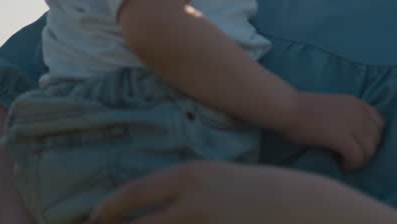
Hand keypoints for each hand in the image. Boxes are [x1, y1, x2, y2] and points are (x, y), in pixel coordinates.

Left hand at [89, 160, 396, 223]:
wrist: (302, 206)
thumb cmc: (263, 191)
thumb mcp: (221, 179)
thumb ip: (190, 189)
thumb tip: (162, 201)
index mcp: (188, 177)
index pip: (132, 196)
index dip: (107, 211)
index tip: (94, 219)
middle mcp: (188, 200)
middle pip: (134, 223)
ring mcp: (202, 223)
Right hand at [282, 92, 384, 170]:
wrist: (289, 108)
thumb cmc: (304, 110)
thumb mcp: (334, 107)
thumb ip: (348, 118)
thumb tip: (357, 138)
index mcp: (357, 103)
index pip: (380, 123)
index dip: (371, 138)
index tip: (358, 145)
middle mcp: (358, 111)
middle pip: (377, 139)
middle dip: (366, 151)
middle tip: (350, 157)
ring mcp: (352, 123)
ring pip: (370, 150)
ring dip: (359, 160)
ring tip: (345, 162)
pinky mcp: (342, 137)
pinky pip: (357, 157)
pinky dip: (351, 164)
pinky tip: (341, 165)